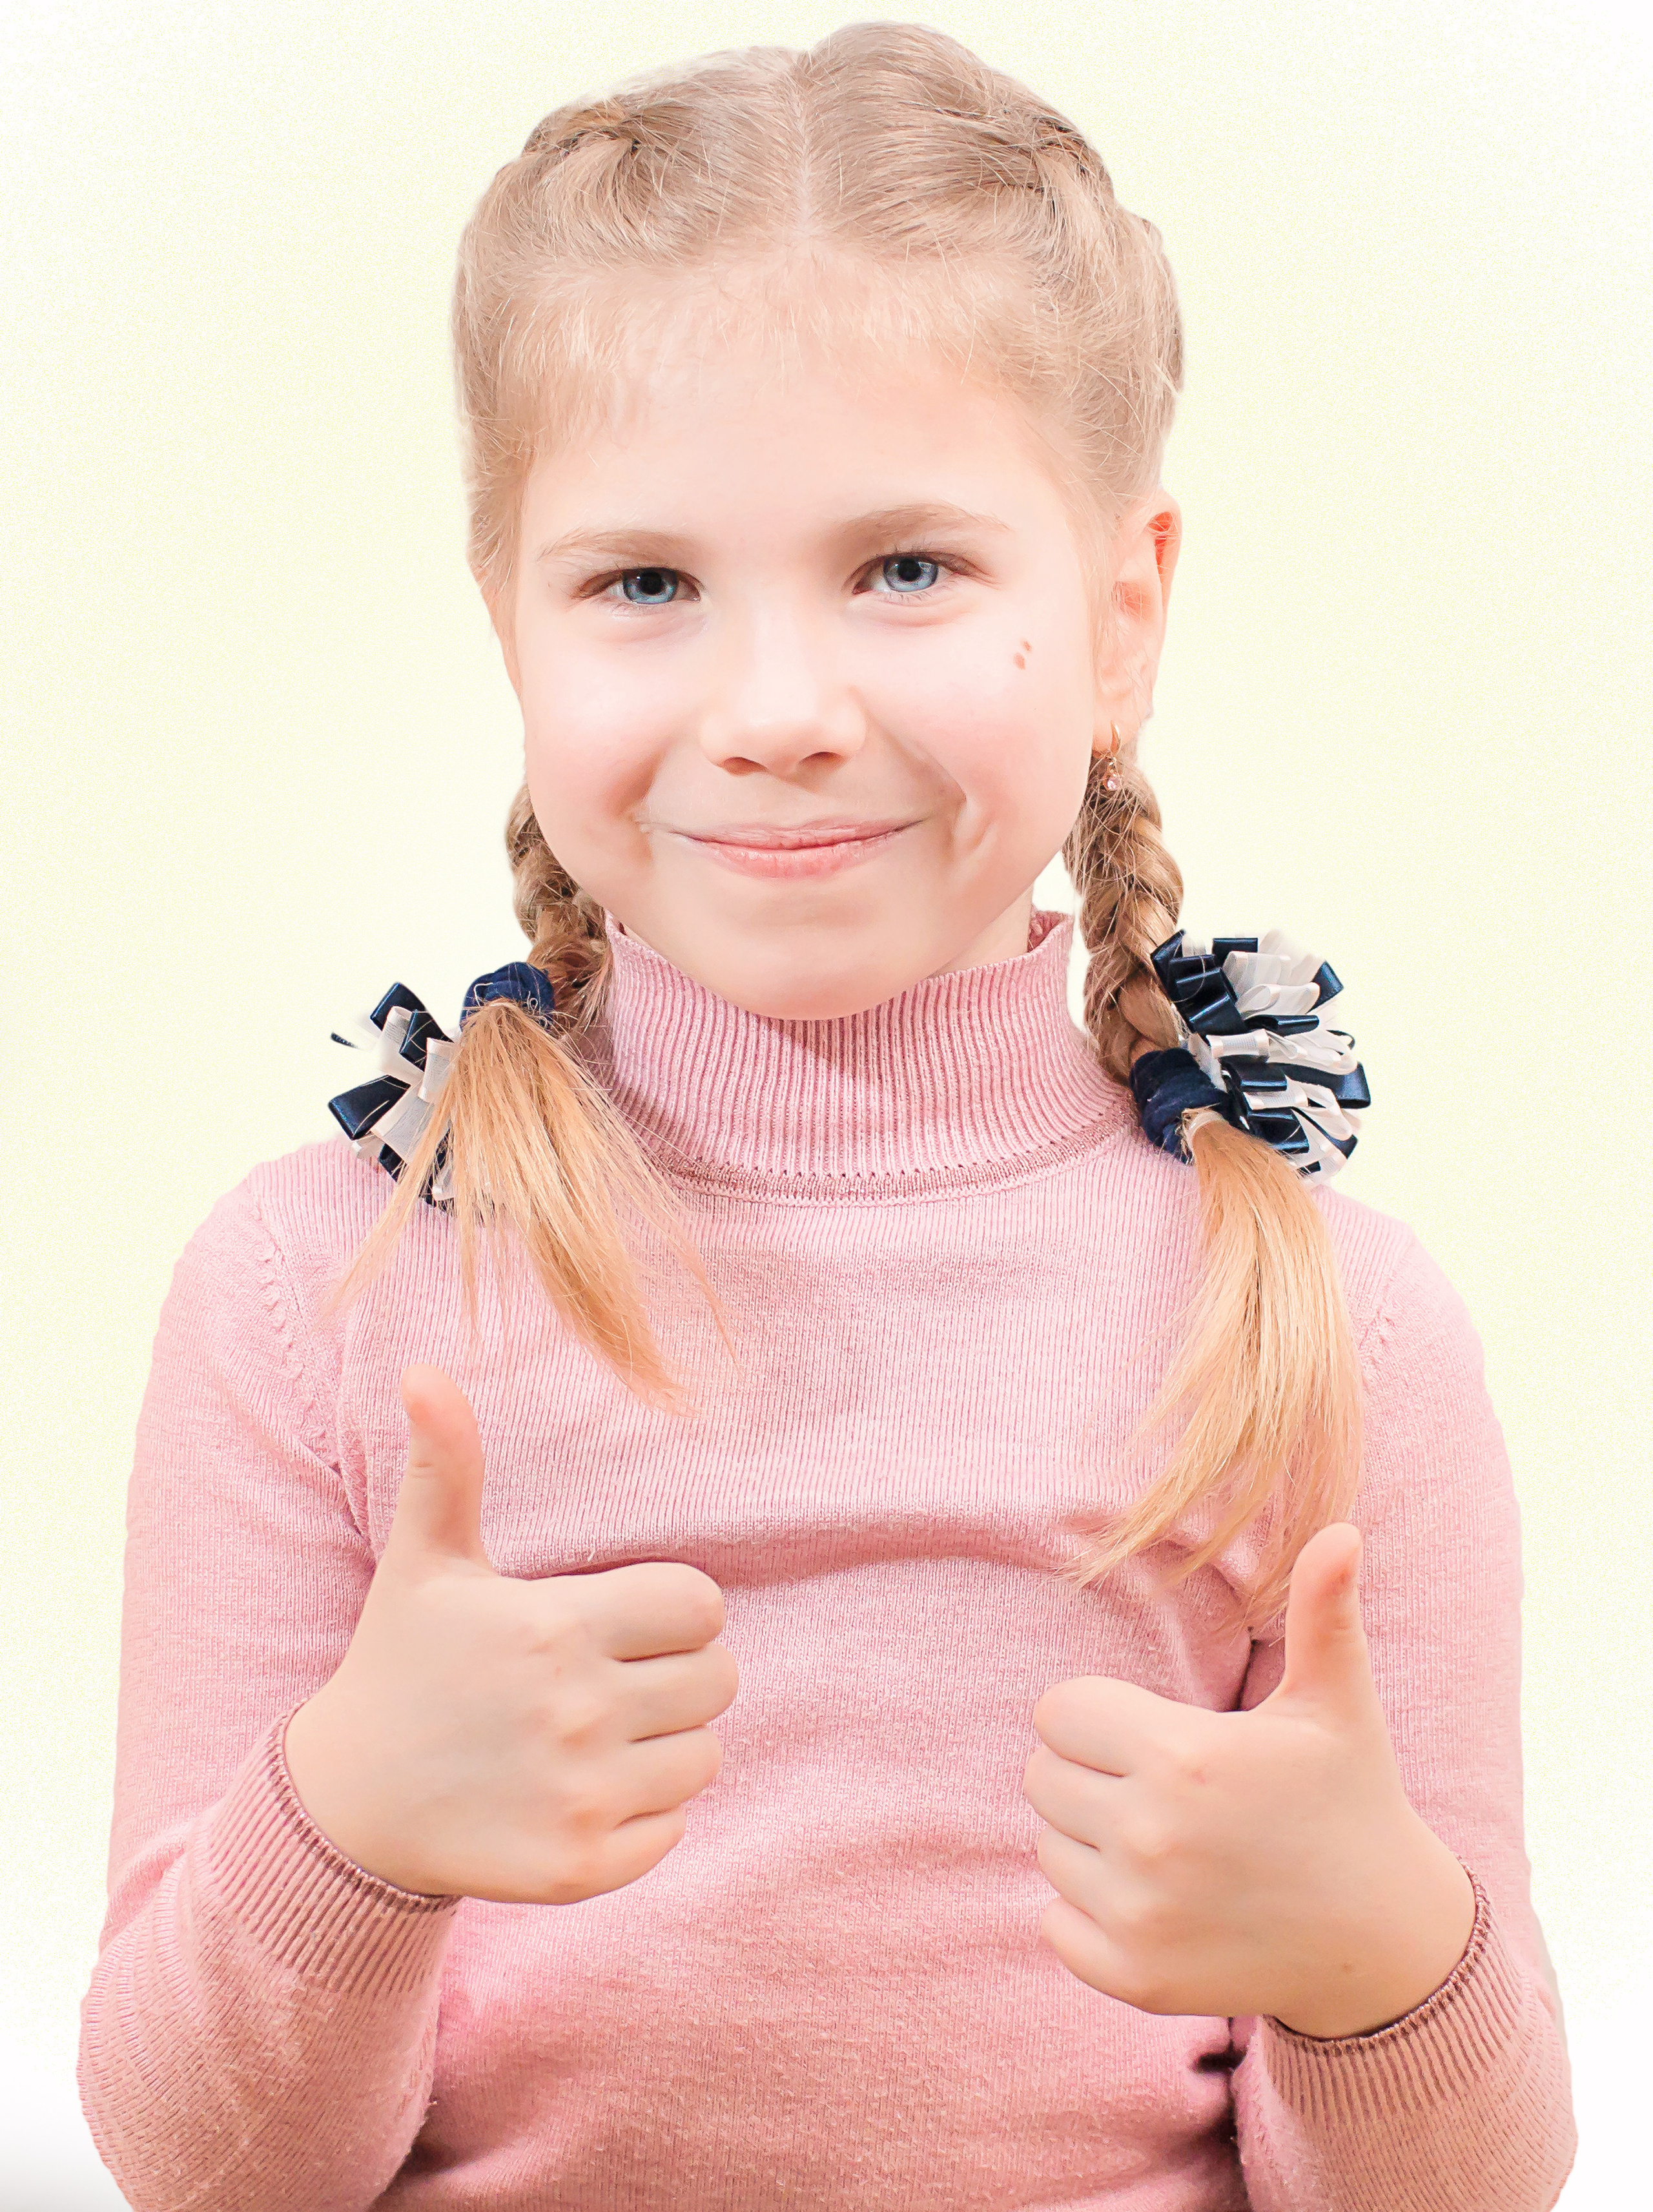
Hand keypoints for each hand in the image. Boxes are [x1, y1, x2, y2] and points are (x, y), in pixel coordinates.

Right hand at [283, 1365, 738, 1904]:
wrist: (347, 1806)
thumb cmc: (402, 1664)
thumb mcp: (425, 1561)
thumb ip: (446, 1464)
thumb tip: (424, 1371)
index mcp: (558, 1627)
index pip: (701, 1606)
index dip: (673, 1610)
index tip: (621, 1621)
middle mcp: (578, 1712)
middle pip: (719, 1680)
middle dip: (679, 1673)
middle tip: (611, 1679)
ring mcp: (583, 1795)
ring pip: (705, 1755)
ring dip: (666, 1744)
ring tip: (594, 1736)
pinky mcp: (582, 1867)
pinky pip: (674, 1829)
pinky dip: (644, 1815)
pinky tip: (579, 1793)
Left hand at [1023, 1523, 1475, 2035]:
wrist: (1383, 1940)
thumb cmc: (1349, 1798)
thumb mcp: (1337, 1702)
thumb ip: (1323, 1612)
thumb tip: (1344, 1529)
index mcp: (1184, 1757)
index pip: (1056, 1712)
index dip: (1099, 1716)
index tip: (1154, 1734)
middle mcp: (1151, 1837)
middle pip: (1042, 1776)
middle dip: (1091, 1773)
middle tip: (1164, 1790)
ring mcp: (1139, 1914)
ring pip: (1048, 1846)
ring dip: (1092, 1842)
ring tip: (1171, 1845)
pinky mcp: (1132, 1978)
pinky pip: (1053, 1921)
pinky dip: (1088, 1911)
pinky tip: (1158, 1901)